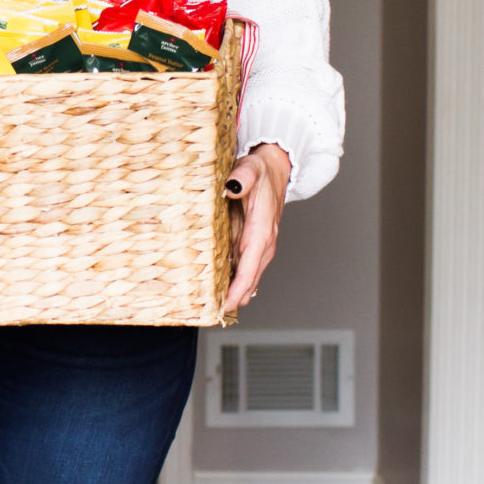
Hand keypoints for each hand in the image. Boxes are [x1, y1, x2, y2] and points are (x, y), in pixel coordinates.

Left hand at [223, 143, 289, 314]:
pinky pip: (242, 269)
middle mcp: (263, 245)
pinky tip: (216, 292)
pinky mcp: (251, 246)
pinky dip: (231, 282)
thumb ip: (242, 177)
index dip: (239, 289)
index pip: (251, 267)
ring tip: (209, 309)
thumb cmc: (261, 171)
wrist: (274, 170)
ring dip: (230, 293)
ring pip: (246, 278)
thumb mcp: (251, 168)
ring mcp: (258, 247)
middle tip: (209, 314)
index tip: (227, 306)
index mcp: (262, 231)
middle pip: (248, 280)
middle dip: (232, 298)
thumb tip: (232, 186)